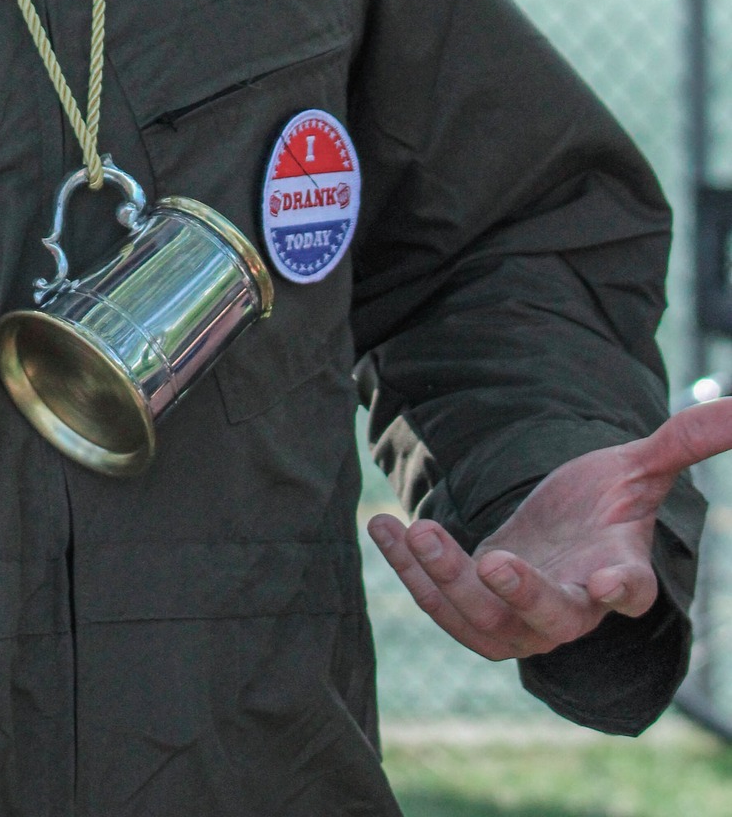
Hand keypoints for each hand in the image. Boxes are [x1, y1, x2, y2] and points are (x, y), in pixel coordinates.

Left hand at [368, 397, 731, 660]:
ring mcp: (520, 614)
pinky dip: (409, 571)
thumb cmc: (604, 504)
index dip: (624, 590)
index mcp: (616, 571)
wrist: (561, 534)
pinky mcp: (477, 608)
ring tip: (415, 532)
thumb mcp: (638, 468)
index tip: (617, 583)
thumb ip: (682, 443)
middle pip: (550, 616)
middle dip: (522, 595)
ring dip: (447, 582)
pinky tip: (381, 527)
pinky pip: (440, 603)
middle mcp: (570, 605)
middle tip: (495, 562)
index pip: (629, 591)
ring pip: (484, 620)